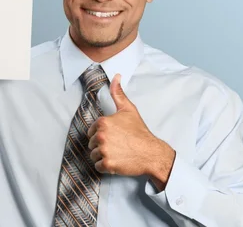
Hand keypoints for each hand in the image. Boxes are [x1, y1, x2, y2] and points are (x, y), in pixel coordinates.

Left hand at [87, 74, 175, 189]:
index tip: (113, 136)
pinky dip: (105, 167)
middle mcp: (101, 136)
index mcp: (103, 122)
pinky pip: (98, 167)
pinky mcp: (107, 164)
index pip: (91, 132)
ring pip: (93, 156)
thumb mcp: (128, 110)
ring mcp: (104, 150)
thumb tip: (115, 76)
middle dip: (101, 146)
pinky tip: (116, 161)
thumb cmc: (140, 132)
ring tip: (117, 153)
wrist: (151, 152)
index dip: (101, 135)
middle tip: (116, 145)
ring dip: (103, 157)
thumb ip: (118, 93)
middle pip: (91, 144)